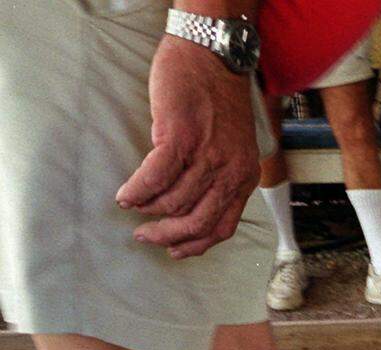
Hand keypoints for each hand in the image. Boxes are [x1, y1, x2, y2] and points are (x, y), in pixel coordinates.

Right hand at [116, 37, 260, 258]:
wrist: (212, 57)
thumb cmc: (218, 100)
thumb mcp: (233, 147)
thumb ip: (219, 176)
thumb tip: (186, 206)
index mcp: (244, 178)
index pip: (223, 227)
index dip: (196, 245)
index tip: (175, 251)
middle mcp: (230, 171)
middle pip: (197, 221)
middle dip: (168, 236)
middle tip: (146, 236)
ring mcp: (207, 155)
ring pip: (174, 201)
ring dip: (148, 210)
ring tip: (134, 205)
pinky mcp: (181, 137)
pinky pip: (155, 177)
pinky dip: (138, 190)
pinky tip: (126, 194)